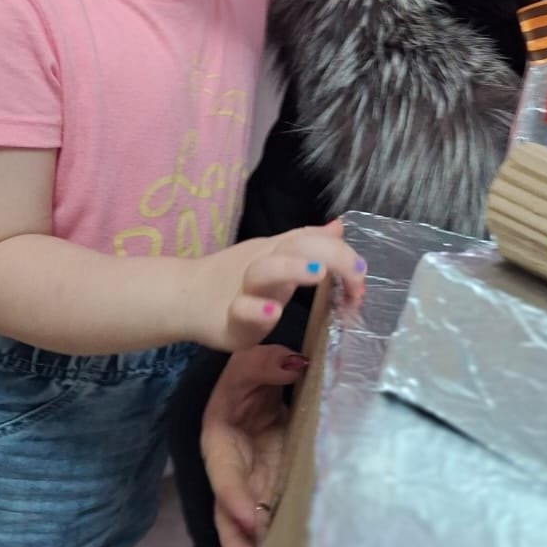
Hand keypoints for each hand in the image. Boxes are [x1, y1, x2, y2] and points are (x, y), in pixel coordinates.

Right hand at [202, 344, 306, 546]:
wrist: (263, 377)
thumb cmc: (249, 368)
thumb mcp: (250, 360)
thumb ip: (265, 361)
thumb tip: (293, 363)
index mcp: (218, 440)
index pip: (223, 474)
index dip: (234, 497)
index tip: (251, 520)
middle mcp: (233, 469)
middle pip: (229, 513)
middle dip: (238, 545)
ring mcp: (254, 481)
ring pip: (251, 524)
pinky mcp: (275, 485)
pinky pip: (274, 514)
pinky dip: (279, 540)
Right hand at [217, 220, 365, 350]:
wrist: (184, 297)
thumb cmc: (237, 279)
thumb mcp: (276, 258)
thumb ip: (308, 244)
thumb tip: (338, 226)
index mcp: (279, 250)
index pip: (313, 238)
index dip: (342, 252)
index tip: (363, 277)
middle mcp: (264, 263)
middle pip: (296, 245)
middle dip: (331, 255)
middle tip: (357, 273)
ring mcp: (245, 288)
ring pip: (267, 270)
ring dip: (294, 269)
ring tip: (319, 274)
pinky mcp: (229, 319)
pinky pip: (241, 310)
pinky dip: (257, 310)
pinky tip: (274, 313)